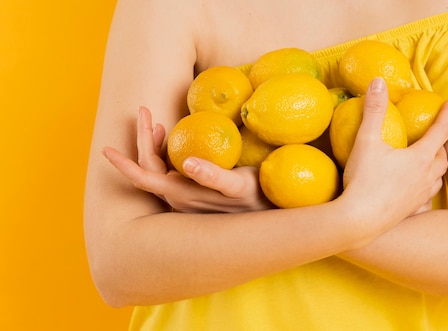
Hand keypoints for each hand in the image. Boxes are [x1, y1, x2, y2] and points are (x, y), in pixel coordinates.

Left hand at [102, 106, 272, 212]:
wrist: (270, 211)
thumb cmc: (256, 196)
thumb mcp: (237, 185)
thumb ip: (213, 176)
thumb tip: (188, 162)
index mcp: (181, 195)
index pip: (144, 178)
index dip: (124, 163)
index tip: (106, 148)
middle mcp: (177, 197)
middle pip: (148, 167)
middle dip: (142, 139)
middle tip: (144, 111)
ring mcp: (185, 195)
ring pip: (157, 168)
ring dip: (153, 144)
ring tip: (157, 121)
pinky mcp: (194, 191)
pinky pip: (170, 170)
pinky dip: (166, 151)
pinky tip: (173, 138)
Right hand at [340, 78, 447, 232]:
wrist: (358, 222)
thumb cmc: (363, 180)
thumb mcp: (366, 141)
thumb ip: (373, 110)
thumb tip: (378, 82)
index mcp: (419, 158)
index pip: (440, 131)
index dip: (446, 115)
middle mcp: (426, 177)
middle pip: (442, 158)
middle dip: (440, 144)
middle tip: (432, 136)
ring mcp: (420, 197)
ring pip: (438, 178)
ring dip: (436, 167)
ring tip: (426, 161)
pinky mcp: (411, 212)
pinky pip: (427, 199)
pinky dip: (426, 189)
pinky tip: (416, 191)